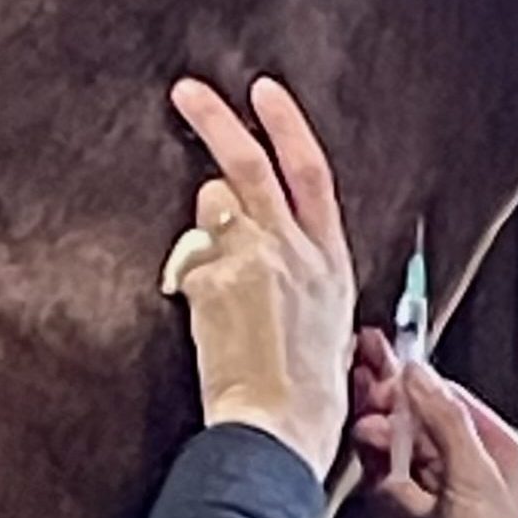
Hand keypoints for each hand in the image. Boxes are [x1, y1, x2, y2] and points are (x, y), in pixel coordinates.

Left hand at [163, 76, 355, 479]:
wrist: (280, 426)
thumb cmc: (305, 388)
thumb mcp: (323, 318)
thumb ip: (291, 265)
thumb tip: (245, 231)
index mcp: (330, 258)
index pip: (310, 171)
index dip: (287, 126)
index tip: (264, 93)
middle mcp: (295, 249)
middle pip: (251, 163)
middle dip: (217, 119)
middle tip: (187, 91)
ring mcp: (254, 260)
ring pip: (212, 209)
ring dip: (204, 225)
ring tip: (216, 276)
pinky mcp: (216, 280)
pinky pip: (191, 261)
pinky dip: (192, 276)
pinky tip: (208, 317)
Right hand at [351, 329, 517, 517]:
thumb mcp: (475, 476)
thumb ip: (444, 420)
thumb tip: (419, 374)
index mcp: (497, 452)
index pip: (450, 398)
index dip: (417, 378)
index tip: (389, 357)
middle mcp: (464, 465)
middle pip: (419, 414)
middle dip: (391, 393)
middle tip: (365, 370)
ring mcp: (430, 486)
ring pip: (396, 436)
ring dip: (377, 418)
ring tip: (364, 409)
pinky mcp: (401, 508)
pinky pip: (381, 465)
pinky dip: (369, 446)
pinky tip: (362, 432)